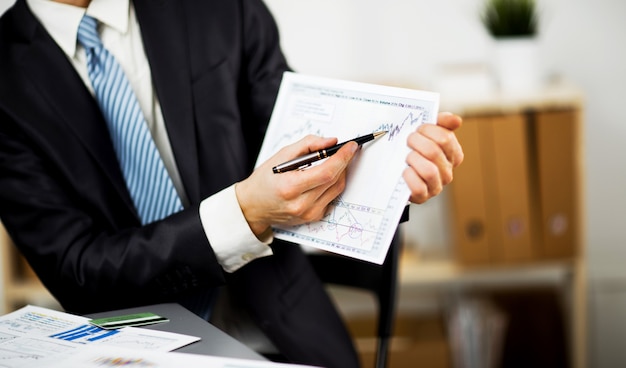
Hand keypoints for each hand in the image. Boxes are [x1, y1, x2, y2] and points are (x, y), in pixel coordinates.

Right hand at [236, 135, 358, 236]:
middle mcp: (301, 204)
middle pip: (334, 180)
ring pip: (337, 189)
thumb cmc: (265, 179)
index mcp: (291, 187)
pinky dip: (333, 184)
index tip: (351, 146)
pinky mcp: (313, 218)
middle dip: (344, 162)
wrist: (253, 206)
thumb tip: (331, 141)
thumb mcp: (281, 155)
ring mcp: (309, 214)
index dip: (342, 158)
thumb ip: (307, 145)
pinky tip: (325, 177)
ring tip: (334, 161)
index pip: (326, 172)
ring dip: (340, 172)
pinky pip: (332, 197)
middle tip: (346, 150)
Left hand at [404, 112, 463, 203]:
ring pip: (428, 170)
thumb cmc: (416, 151)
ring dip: (413, 159)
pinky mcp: (423, 196)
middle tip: (408, 140)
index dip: (427, 129)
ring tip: (407, 156)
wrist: (399, 174)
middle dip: (416, 142)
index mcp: (453, 154)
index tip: (418, 129)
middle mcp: (448, 171)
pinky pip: (418, 187)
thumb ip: (442, 123)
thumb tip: (455, 120)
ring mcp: (436, 185)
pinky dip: (409, 177)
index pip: (445, 137)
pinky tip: (405, 171)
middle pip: (434, 151)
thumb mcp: (428, 134)